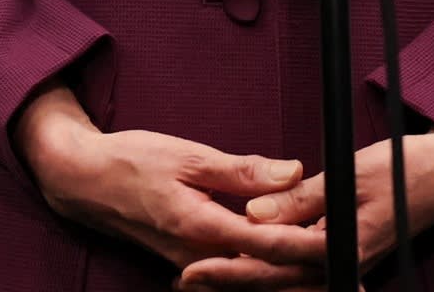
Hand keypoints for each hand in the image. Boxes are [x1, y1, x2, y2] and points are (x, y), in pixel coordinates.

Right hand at [12, 85, 328, 271]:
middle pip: (266, 276)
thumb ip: (244, 170)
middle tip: (351, 278)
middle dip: (309, 276)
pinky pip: (233, 275)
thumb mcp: (189, 155)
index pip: (270, 246)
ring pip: (251, 281)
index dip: (312, 249)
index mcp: (203, 229)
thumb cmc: (131, 161)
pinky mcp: (190, 263)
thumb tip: (294, 172)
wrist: (83, 182)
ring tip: (331, 278)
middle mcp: (200, 259)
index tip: (345, 246)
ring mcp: (193, 266)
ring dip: (290, 278)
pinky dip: (263, 273)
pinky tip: (287, 268)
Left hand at [175, 132, 433, 287]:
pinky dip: (271, 272)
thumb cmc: (404, 169)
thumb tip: (253, 215)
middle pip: (276, 282)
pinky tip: (245, 268)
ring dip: (247, 281)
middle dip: (231, 282)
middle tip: (186, 281)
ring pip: (287, 282)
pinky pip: (301, 272)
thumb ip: (300, 198)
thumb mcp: (349, 174)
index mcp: (342, 246)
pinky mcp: (346, 255)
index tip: (195, 267)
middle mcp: (342, 264)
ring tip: (204, 281)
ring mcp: (346, 264)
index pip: (275, 260)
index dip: (232, 266)